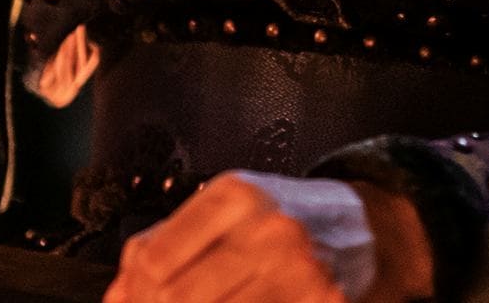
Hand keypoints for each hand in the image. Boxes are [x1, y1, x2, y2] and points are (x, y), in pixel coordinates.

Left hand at [107, 171, 434, 302]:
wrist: (369, 228)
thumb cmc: (288, 219)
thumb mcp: (229, 209)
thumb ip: (168, 242)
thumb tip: (118, 294)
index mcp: (235, 196)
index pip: (154, 260)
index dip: (131, 295)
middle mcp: (268, 228)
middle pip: (178, 297)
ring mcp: (298, 269)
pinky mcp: (322, 302)